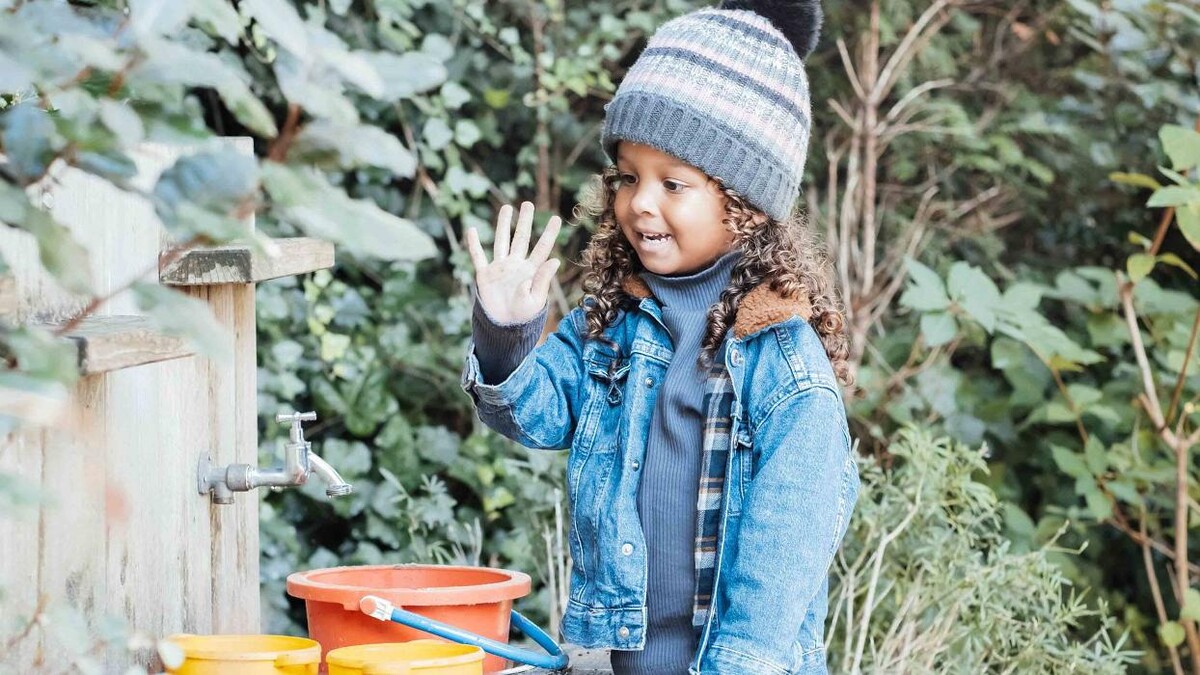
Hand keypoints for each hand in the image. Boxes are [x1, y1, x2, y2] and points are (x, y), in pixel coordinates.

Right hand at [465, 201, 561, 324]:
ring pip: (501, 241)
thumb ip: (543, 279)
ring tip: (506, 208)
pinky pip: (478, 256)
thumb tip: (555, 260)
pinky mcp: (485, 275)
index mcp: (531, 271)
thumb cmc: (523, 317)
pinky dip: (474, 244)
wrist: (504, 328)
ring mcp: (500, 268)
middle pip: (521, 238)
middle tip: (527, 204)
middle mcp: (516, 265)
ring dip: (503, 225)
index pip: (542, 248)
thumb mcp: (536, 299)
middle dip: (524, 221)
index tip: (556, 218)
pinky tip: (472, 229)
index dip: (549, 233)